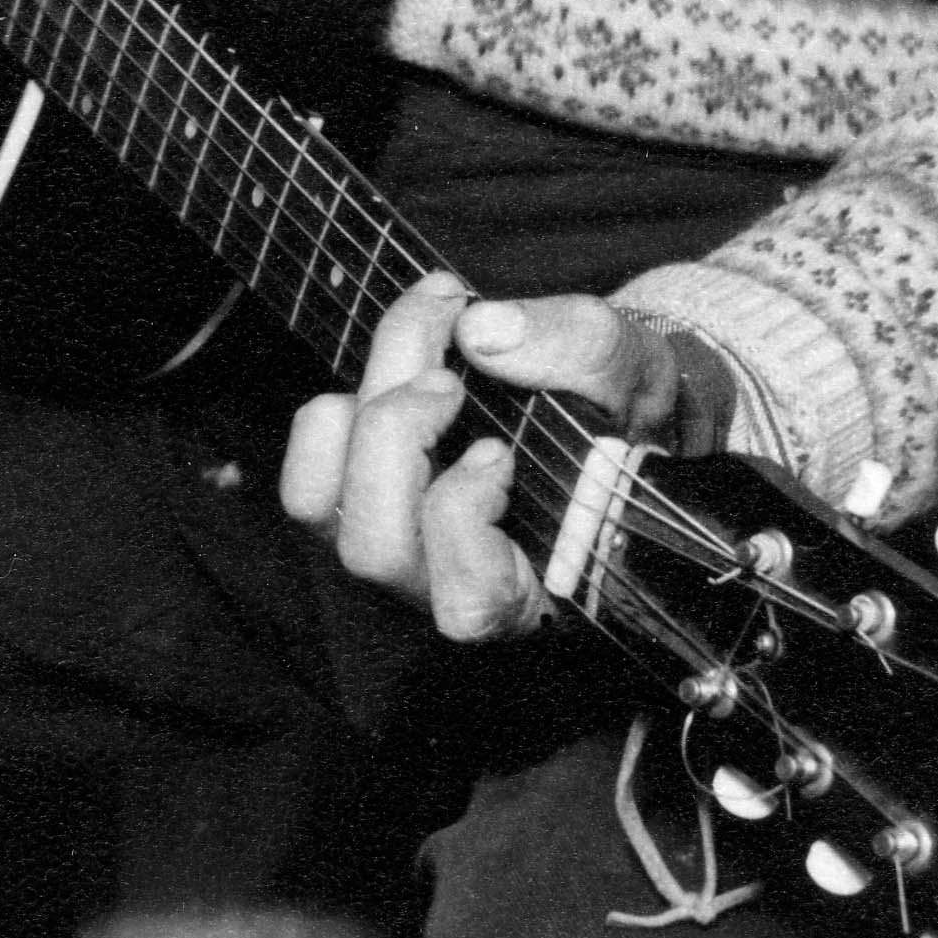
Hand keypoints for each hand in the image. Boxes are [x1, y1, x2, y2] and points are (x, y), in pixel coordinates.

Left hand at [279, 273, 691, 641]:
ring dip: (359, 419)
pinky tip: (391, 374)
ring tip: (420, 362)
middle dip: (397, 437)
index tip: (496, 450)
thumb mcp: (632, 368)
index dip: (461, 521)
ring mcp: (388, 546)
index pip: (468, 606)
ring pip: (318, 511)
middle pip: (374, 547)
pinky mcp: (351, 505)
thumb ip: (578, 347)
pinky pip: (304, 478)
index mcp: (527, 589)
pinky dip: (329, 418)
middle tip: (449, 373)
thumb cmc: (620, 412)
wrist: (605, 412)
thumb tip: (483, 330)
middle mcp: (441, 586)